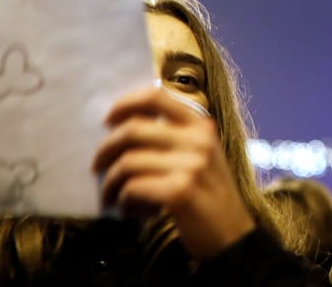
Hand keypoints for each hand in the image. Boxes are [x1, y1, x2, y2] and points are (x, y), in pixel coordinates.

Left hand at [92, 86, 255, 259]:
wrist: (233, 236)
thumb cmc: (211, 196)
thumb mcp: (202, 156)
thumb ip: (175, 138)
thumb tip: (125, 128)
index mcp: (201, 126)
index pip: (156, 96)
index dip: (124, 104)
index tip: (108, 121)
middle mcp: (198, 141)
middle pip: (133, 129)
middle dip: (105, 149)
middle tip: (97, 167)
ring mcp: (191, 165)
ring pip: (128, 162)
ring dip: (111, 182)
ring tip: (112, 196)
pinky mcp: (180, 192)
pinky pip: (133, 187)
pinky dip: (123, 200)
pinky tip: (128, 210)